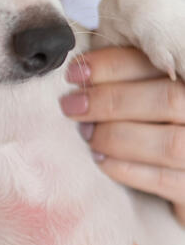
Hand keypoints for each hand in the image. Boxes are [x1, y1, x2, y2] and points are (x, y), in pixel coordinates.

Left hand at [60, 47, 184, 225]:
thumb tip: (83, 72)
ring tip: (87, 133)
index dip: (113, 65)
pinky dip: (125, 169)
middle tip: (71, 105)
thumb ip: (130, 79)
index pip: (158, 64)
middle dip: (110, 101)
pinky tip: (100, 159)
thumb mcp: (151, 92)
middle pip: (167, 100)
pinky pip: (162, 180)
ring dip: (116, 137)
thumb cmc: (161, 123)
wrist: (182, 169)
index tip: (76, 73)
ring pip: (167, 143)